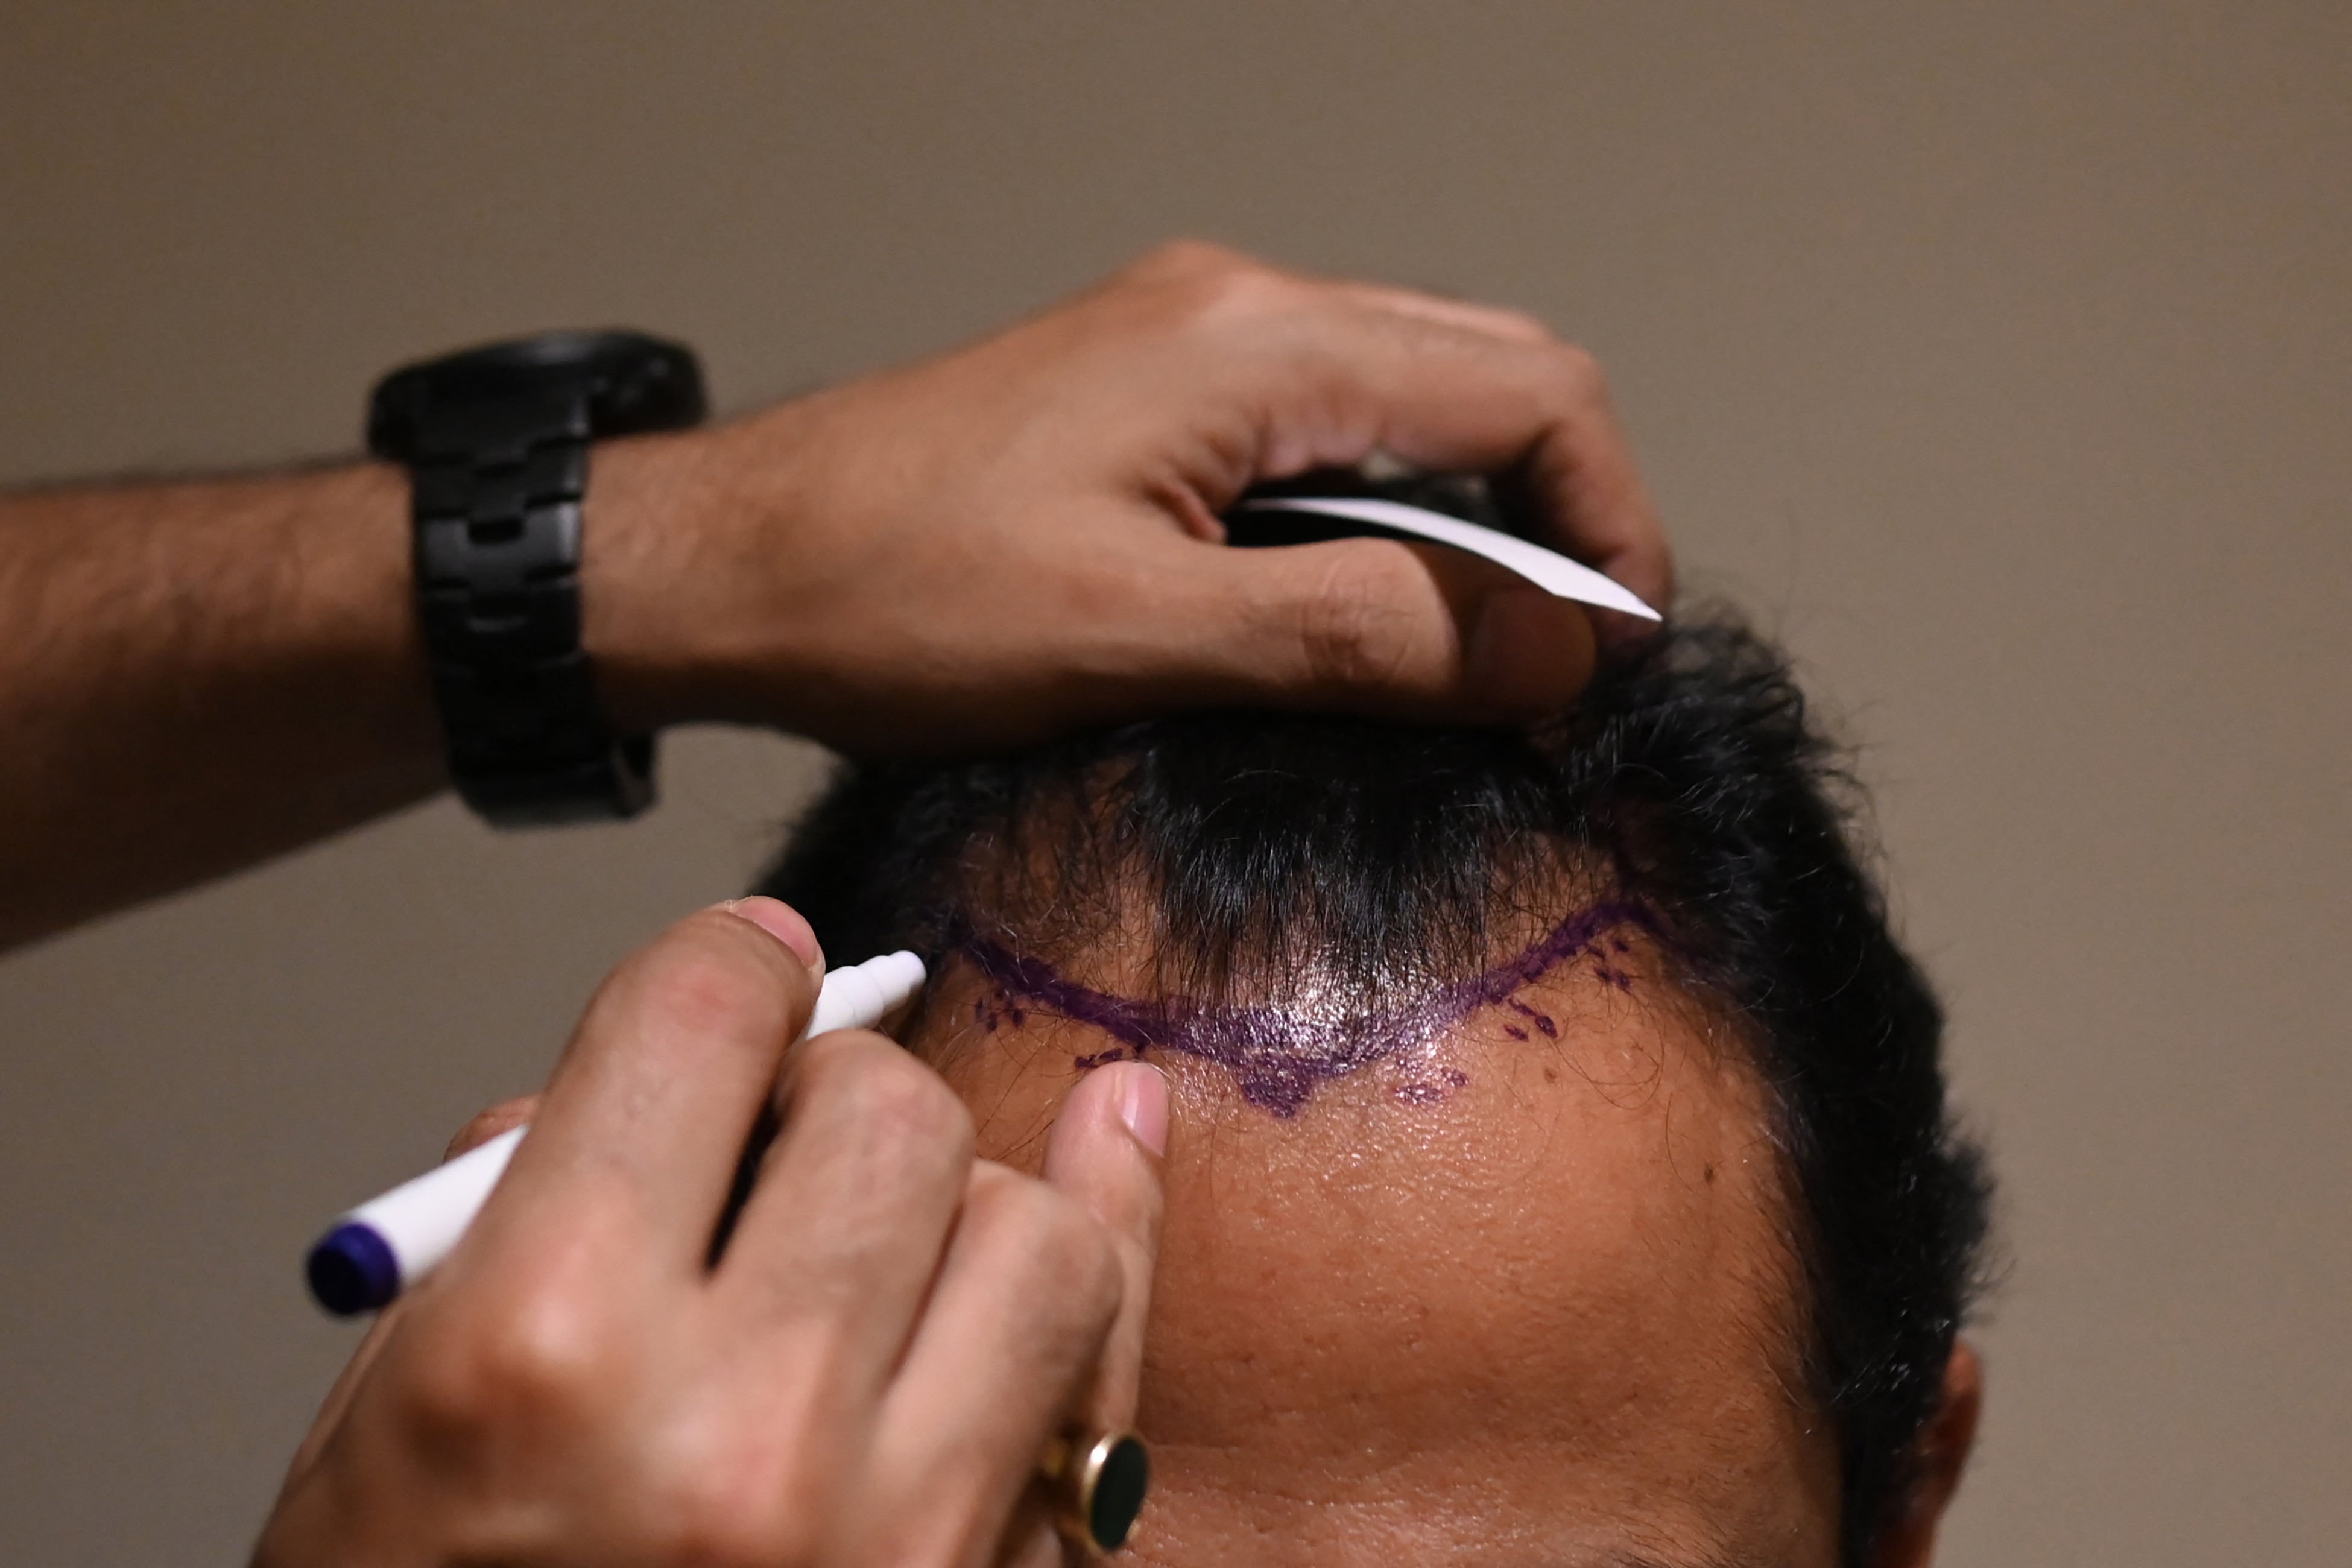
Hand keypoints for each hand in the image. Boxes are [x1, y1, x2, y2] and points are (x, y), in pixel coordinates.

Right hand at [255, 897, 1167, 1566]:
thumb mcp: (387, 1426)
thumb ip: (532, 1214)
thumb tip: (696, 1060)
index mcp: (547, 1358)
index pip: (699, 1023)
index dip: (727, 968)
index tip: (746, 974)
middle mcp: (746, 1439)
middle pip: (885, 1110)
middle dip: (830, 1097)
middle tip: (776, 1146)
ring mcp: (901, 1544)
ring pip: (1034, 1224)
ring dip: (959, 1202)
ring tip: (877, 1247)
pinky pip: (1111, 1383)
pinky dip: (1114, 1246)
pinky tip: (1116, 1142)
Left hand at [587, 241, 1670, 750]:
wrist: (731, 564)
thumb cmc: (896, 598)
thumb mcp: (1142, 638)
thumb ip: (1359, 635)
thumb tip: (1552, 651)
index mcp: (1255, 343)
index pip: (1528, 390)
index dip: (1609, 526)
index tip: (1610, 661)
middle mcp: (1241, 309)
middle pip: (1492, 373)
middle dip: (1560, 517)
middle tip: (1557, 672)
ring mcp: (1195, 342)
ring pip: (1415, 399)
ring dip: (1473, 520)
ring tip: (1471, 663)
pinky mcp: (1156, 393)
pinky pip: (1330, 429)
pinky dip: (1386, 515)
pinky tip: (1359, 617)